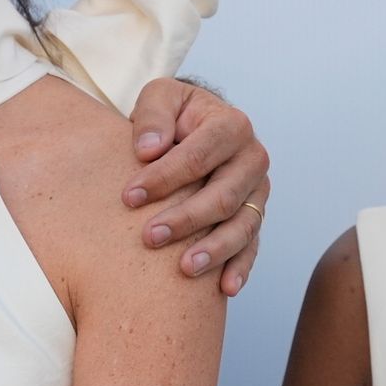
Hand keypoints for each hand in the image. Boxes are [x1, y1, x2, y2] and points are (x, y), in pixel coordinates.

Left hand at [124, 77, 270, 297]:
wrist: (192, 125)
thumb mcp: (159, 98)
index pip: (200, 155)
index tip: (129, 197)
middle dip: (185, 218)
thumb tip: (149, 149)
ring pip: (242, 225)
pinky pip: (252, 246)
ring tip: (184, 268)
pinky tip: (224, 288)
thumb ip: (153, 115)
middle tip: (148, 237)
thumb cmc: (171, 114)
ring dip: (214, 249)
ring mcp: (256, 192)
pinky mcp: (253, 216)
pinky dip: (240, 267)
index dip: (164, 177)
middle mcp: (252, 159)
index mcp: (231, 126)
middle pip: (223, 195)